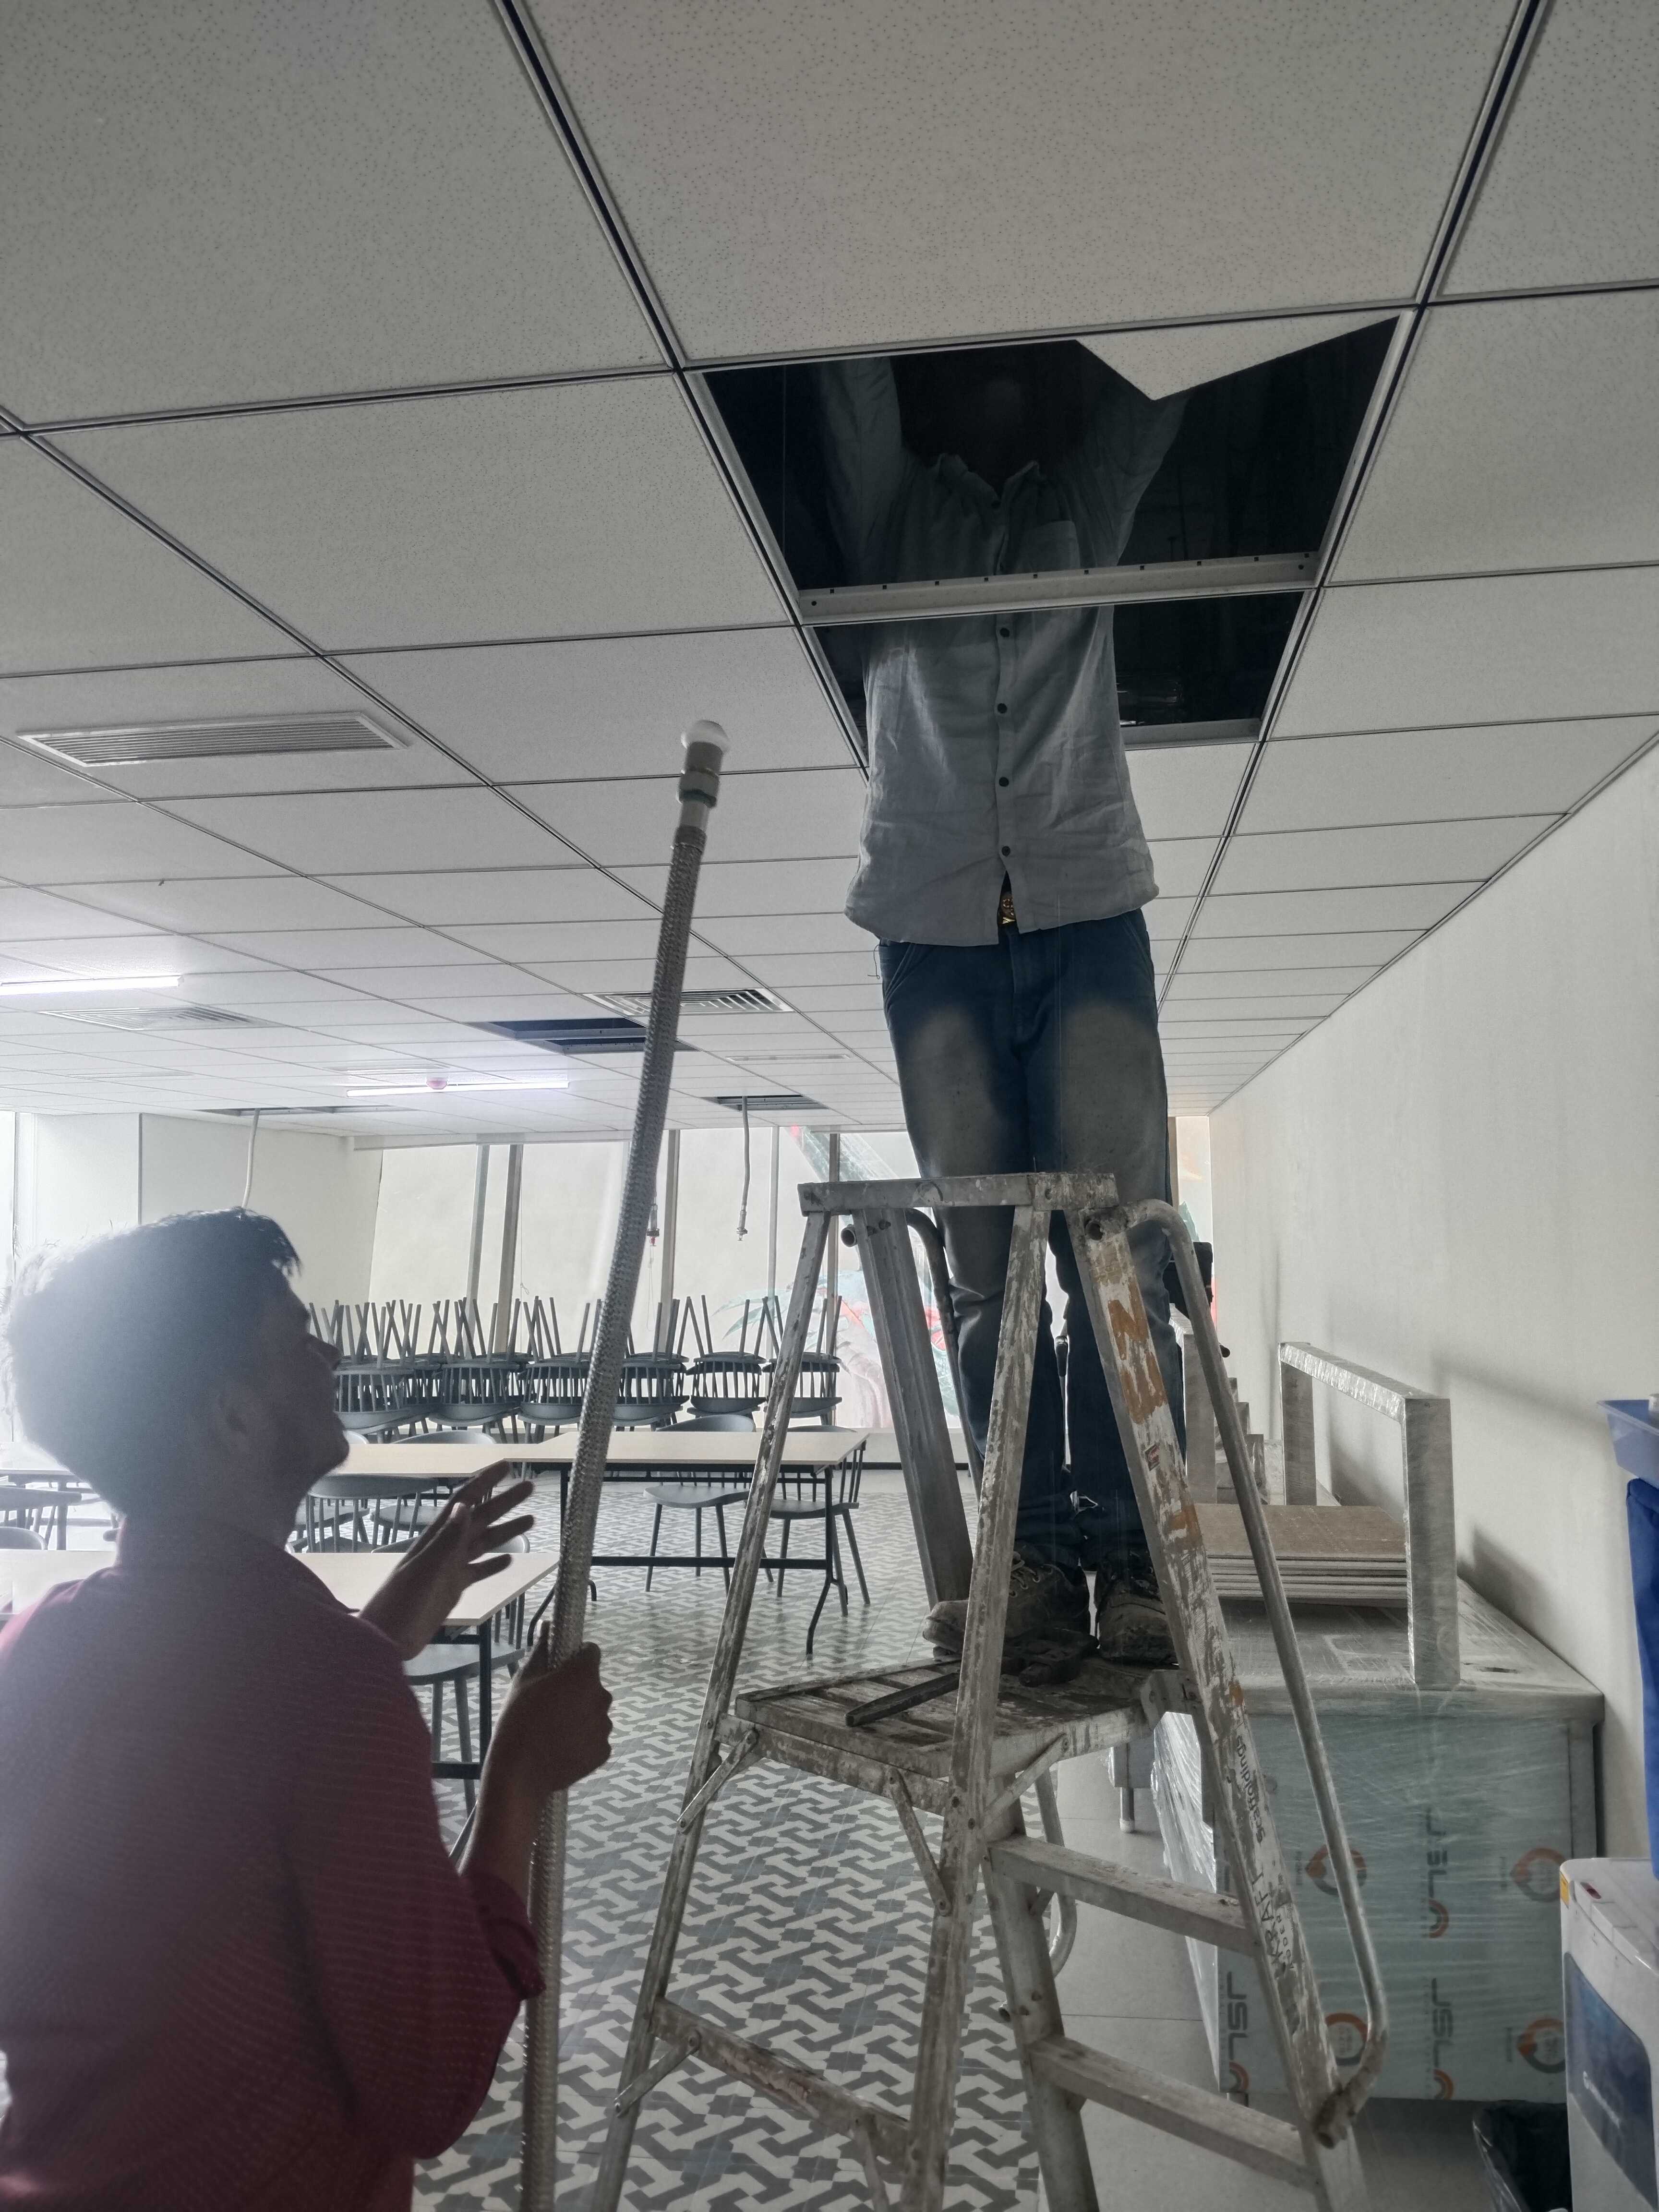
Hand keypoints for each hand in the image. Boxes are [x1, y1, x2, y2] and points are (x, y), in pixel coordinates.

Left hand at [358, 1466, 534, 1660]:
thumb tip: (465, 1505)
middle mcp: (446, 1548)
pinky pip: (478, 1571)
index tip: (506, 1465)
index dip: (485, 1481)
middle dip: (504, 1501)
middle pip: (480, 1518)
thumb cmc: (399, 1604)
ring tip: (531, 1520)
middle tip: (530, 1486)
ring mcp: (450, 1568)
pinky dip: (494, 1564)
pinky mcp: (453, 1589)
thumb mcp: (423, 1570)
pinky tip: (509, 1559)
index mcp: (437, 1539)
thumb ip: (445, 1540)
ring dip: (505, 1530)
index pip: (465, 1501)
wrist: (386, 1640)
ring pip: (483, 1543)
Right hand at [484, 1635, 612, 1804]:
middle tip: (551, 1705)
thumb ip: (541, 1651)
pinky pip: (596, 1738)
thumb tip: (549, 1626)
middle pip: (593, 1685)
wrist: (519, 1773)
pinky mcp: (604, 1752)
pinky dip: (584, 1740)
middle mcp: (602, 1697)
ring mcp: (605, 1727)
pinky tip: (561, 1748)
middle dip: (577, 1690)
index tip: (562, 1669)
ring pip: (595, 1712)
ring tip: (554, 1730)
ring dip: (581, 1715)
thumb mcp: (524, 1681)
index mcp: (584, 1675)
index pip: (592, 1653)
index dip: (577, 1658)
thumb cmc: (518, 1720)